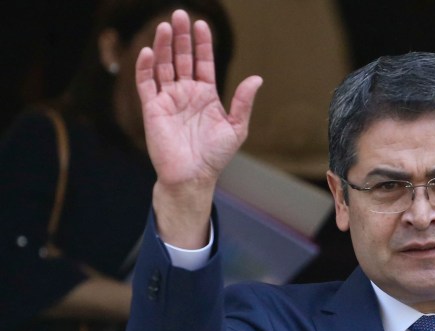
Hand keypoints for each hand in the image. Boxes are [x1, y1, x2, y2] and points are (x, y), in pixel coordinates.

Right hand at [135, 9, 261, 246]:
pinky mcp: (152, 109)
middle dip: (181, 37)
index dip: (202, 43)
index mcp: (206, 95)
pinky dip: (145, 68)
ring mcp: (168, 99)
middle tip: (180, 14)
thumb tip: (256, 78)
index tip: (202, 24)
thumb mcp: (236, 128)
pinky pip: (146, 84)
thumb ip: (243, 102)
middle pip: (181, 58)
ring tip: (165, 26)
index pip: (203, 62)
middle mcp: (186, 93)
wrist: (193, 176)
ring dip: (163, 46)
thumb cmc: (215, 156)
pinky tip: (148, 52)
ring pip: (163, 66)